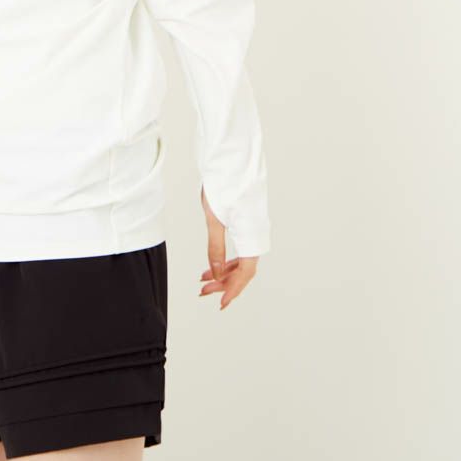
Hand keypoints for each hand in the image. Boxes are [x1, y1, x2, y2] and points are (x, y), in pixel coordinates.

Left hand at [198, 184, 257, 309]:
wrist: (231, 157)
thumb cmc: (223, 183)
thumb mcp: (214, 218)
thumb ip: (216, 247)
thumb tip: (216, 272)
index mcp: (252, 234)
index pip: (245, 272)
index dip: (234, 289)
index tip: (222, 303)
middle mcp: (256, 232)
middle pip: (244, 268)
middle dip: (225, 282)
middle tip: (204, 290)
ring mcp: (252, 225)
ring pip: (241, 258)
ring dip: (224, 270)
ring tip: (205, 278)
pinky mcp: (246, 218)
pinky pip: (240, 246)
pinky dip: (226, 257)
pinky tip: (214, 261)